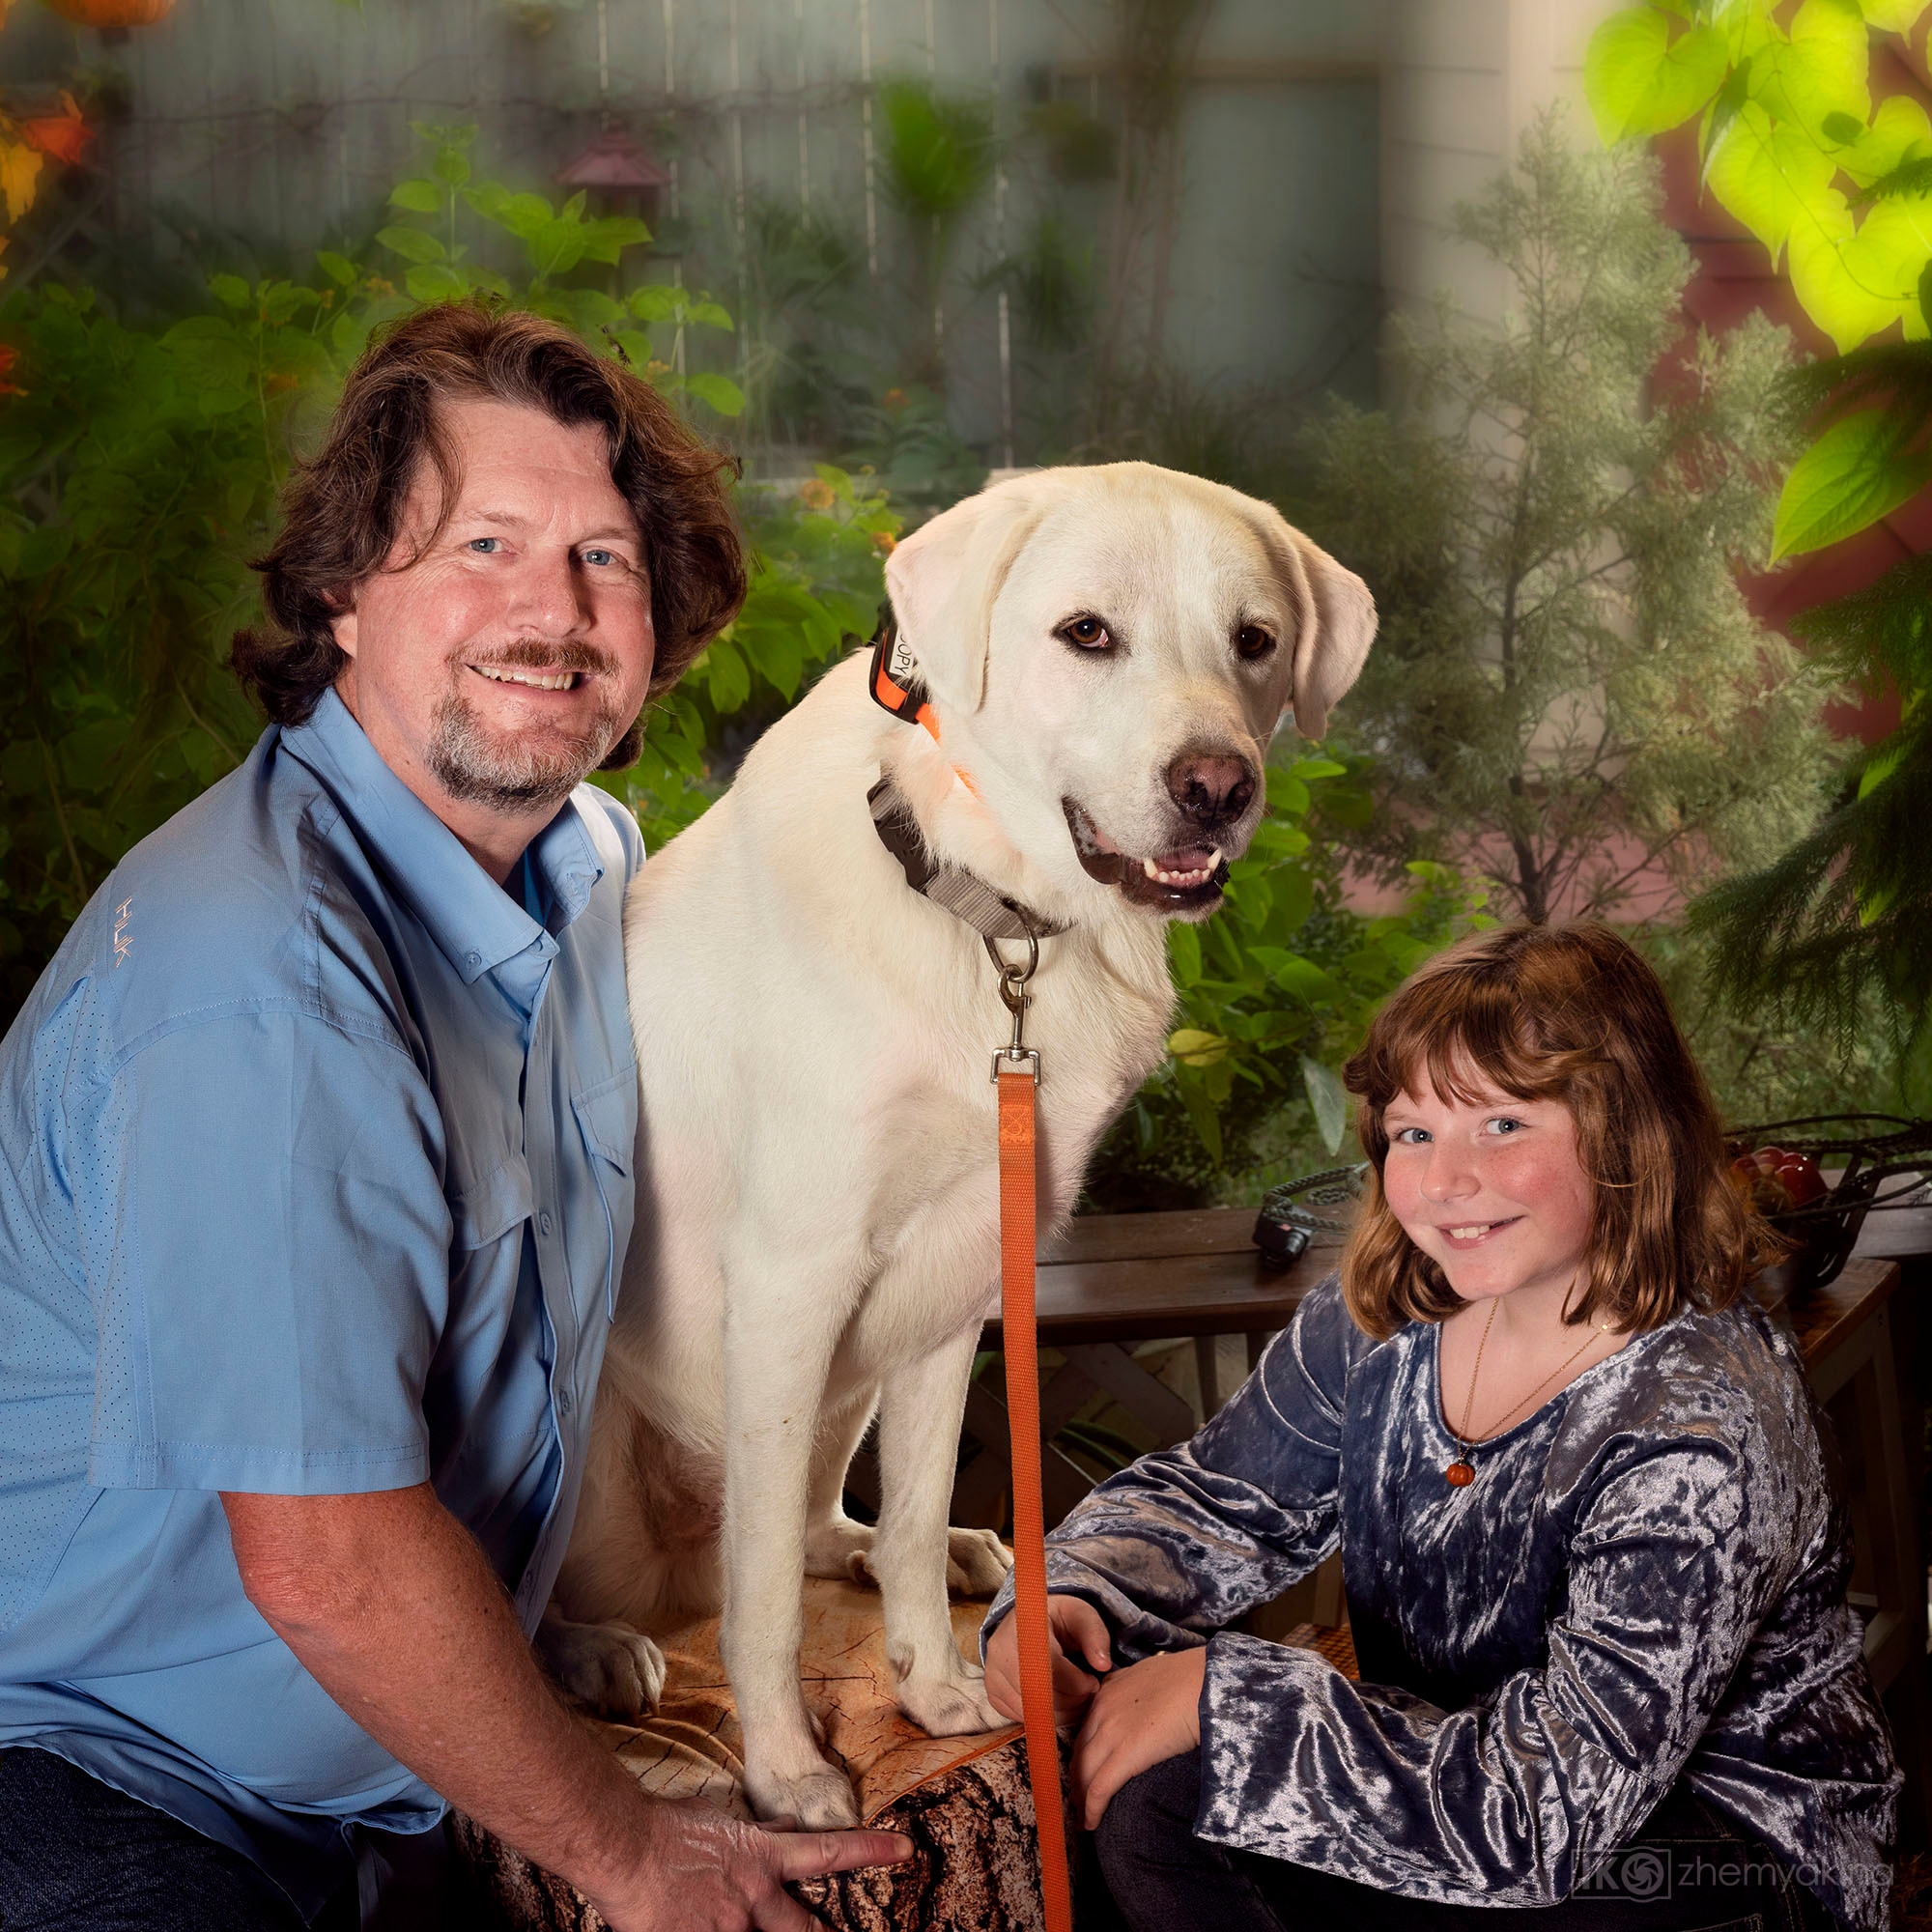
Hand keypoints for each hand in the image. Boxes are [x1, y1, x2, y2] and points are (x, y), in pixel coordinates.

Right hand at [584, 1798, 913, 1931]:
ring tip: (744, 1925)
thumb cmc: (669, 1829)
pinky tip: (703, 1931)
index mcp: (764, 1859)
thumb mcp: (723, 1823)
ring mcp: (729, 1929)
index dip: (871, 1851)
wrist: (626, 1846)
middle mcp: (755, 1898)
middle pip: (805, 1930)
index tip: (905, 1849)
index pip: (831, 1851)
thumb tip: (786, 1825)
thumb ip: (760, 1832)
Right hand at [983, 1594, 1113, 1726]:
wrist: (1029, 1624)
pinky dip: (1044, 1718)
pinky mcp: (993, 1693)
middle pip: (1037, 1692)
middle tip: (1087, 1697)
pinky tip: (1058, 1705)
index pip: (1050, 1666)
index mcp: (1022, 1625)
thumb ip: (1096, 1635)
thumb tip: (1103, 1665)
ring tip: (1076, 1701)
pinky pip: (1020, 1717)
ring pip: (1028, 1709)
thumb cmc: (1059, 1620)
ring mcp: (992, 1673)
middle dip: (1070, 1703)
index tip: (1093, 1682)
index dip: (1076, 1682)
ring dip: (1060, 1714)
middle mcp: (999, 1649)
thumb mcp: (1082, 1615)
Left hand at [1068, 1646, 1205, 1830]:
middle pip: (1078, 1751)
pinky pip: (1099, 1787)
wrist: (1207, 1682)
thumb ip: (1137, 1691)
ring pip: (1083, 1771)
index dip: (1081, 1753)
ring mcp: (1111, 1730)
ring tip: (1081, 1816)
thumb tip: (1142, 1706)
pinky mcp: (1126, 1754)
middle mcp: (1102, 1708)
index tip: (1082, 1770)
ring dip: (1080, 1797)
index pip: (1084, 1729)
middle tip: (1076, 1799)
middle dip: (1075, 1777)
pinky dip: (1091, 1808)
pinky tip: (1090, 1823)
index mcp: (1109, 1690)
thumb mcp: (1153, 1675)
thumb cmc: (1192, 1678)